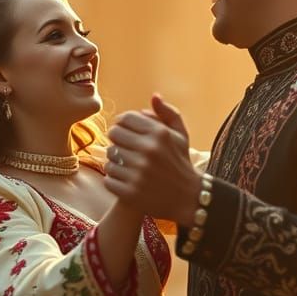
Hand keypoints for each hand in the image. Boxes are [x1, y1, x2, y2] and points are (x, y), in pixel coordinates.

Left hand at [104, 94, 201, 223]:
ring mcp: (138, 173)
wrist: (188, 199)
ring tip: (126, 165)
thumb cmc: (182, 163)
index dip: (122, 124)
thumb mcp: (181, 136)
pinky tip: (125, 180)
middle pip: (113, 135)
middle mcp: (148, 151)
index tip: (126, 132)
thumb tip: (154, 96)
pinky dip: (114, 179)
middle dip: (117, 141)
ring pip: (109, 157)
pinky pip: (108, 178)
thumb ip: (168, 113)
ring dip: (115, 161)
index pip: (124, 119)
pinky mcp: (130, 192)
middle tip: (124, 148)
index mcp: (159, 134)